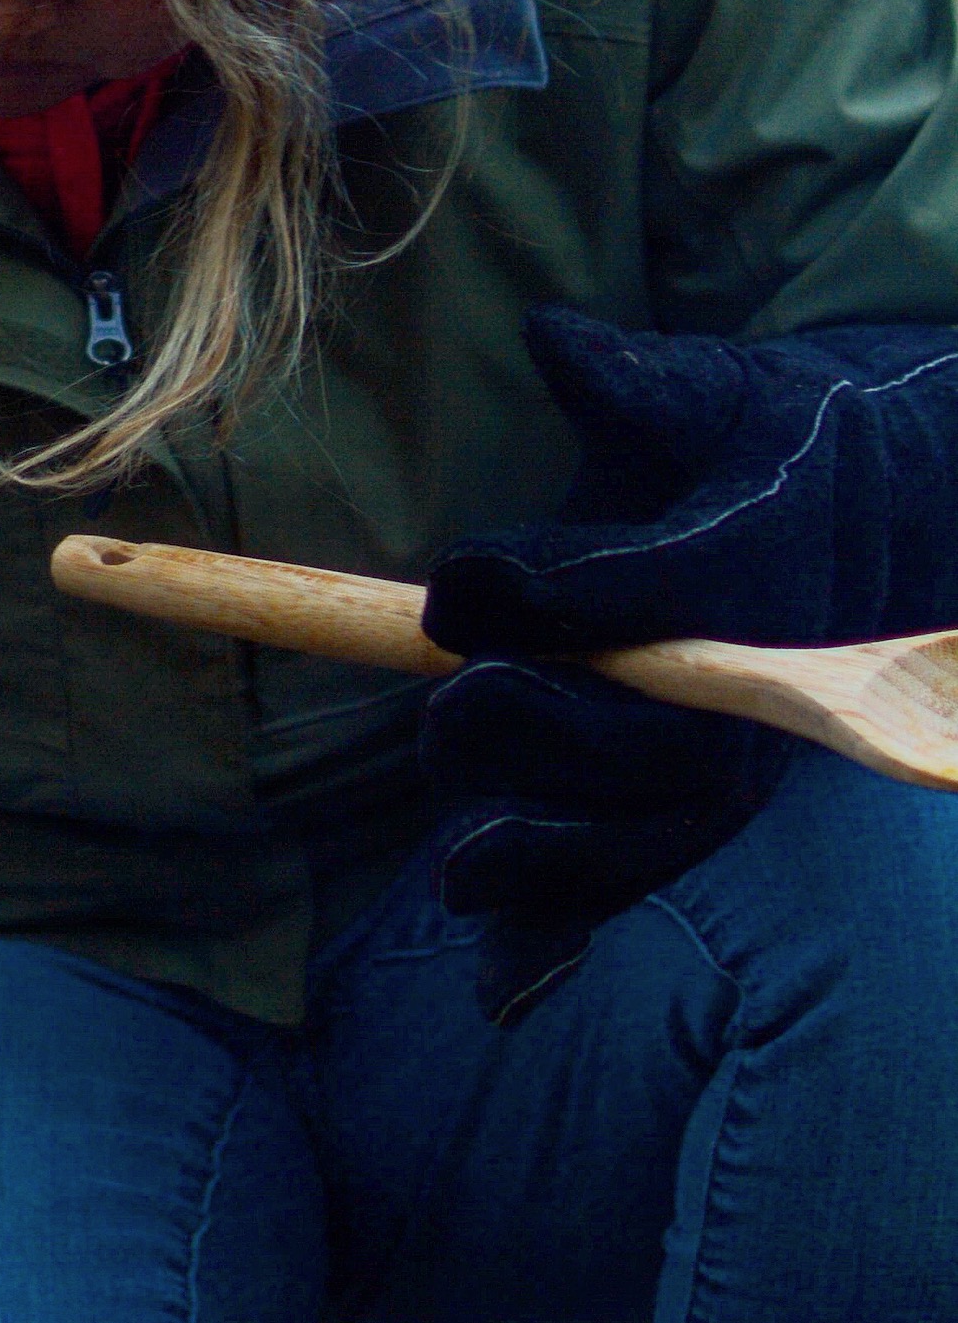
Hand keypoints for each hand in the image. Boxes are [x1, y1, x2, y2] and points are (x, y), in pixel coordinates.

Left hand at [421, 307, 957, 983]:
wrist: (869, 510)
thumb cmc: (769, 442)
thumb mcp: (716, 394)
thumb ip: (638, 383)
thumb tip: (559, 338)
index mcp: (759, 564)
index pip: (661, 594)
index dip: (557, 596)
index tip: (460, 584)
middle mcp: (767, 679)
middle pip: (663, 737)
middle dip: (547, 733)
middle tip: (452, 709)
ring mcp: (742, 755)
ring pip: (659, 829)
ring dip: (557, 857)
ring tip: (457, 868)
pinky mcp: (704, 806)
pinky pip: (643, 878)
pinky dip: (575, 933)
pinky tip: (502, 984)